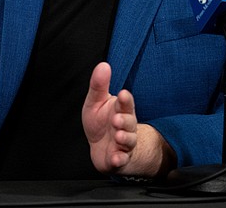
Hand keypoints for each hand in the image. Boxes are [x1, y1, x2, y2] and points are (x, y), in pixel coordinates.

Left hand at [82, 62, 174, 177]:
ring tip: (118, 136)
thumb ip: (99, 85)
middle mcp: (125, 126)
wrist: (103, 148)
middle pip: (129, 122)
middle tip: (117, 119)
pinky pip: (122, 160)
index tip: (123, 94)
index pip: (125, 103)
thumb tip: (103, 65)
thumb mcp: (96, 102)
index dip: (125, 100)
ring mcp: (124, 143)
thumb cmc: (101, 122)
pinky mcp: (120, 158)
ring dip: (124, 138)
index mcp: (120, 110)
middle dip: (125, 120)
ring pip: (128, 140)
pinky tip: (116, 157)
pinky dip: (120, 159)